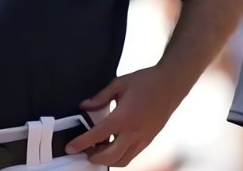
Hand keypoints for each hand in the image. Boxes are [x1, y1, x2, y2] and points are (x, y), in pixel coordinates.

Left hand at [64, 66, 178, 165]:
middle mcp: (134, 131)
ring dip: (108, 159)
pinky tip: (114, 145)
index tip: (70, 147)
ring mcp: (143, 138)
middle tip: (85, 151)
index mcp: (124, 116)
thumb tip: (84, 106)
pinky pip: (132, 155)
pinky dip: (120, 156)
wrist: (172, 84)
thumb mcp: (120, 84)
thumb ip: (100, 97)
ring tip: (100, 149)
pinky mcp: (149, 140)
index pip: (97, 135)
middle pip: (110, 157)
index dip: (81, 143)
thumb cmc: (147, 81)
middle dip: (94, 158)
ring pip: (122, 160)